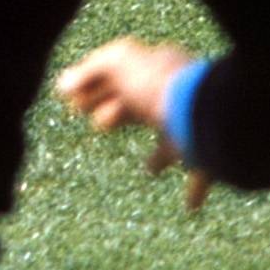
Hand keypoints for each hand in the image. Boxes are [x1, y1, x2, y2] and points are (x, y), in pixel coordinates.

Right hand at [56, 36, 212, 212]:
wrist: (203, 115)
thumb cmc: (160, 86)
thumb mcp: (118, 64)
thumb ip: (90, 70)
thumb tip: (64, 84)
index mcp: (157, 72)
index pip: (120, 78)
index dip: (94, 88)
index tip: (74, 104)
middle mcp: (176, 99)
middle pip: (141, 110)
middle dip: (118, 115)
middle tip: (98, 126)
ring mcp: (191, 129)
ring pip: (170, 144)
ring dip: (159, 157)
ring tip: (149, 170)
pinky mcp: (205, 157)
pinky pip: (200, 176)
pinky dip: (193, 190)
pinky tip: (189, 206)